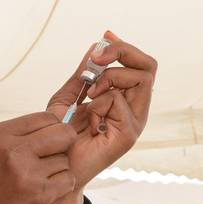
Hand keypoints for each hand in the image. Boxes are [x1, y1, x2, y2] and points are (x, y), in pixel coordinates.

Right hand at [0, 105, 78, 203]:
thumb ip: (15, 137)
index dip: (52, 130)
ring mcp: (26, 172)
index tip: (46, 142)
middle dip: (63, 145)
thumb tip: (52, 126)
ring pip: (65, 160)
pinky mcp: (38, 194)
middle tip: (50, 159)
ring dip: (56, 172)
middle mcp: (11, 149)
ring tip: (34, 182)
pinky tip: (40, 194)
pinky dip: (59, 189)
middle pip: (63, 133)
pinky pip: (68, 181)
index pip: (45, 117)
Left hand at [41, 31, 156, 203]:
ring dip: (110, 77)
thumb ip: (83, 74)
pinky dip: (99, 102)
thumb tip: (96, 45)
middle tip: (97, 61)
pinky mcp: (129, 134)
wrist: (54, 166)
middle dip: (122, 52)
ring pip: (140, 78)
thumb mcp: (69, 97)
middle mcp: (135, 109)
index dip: (124, 47)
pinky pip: (119, 101)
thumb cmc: (61, 136)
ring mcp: (135, 122)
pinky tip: (89, 118)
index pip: (140, 64)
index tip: (105, 37)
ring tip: (89, 94)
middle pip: (147, 66)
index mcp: (125, 99)